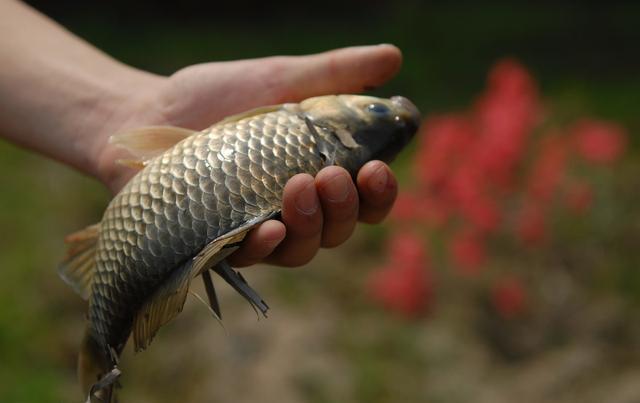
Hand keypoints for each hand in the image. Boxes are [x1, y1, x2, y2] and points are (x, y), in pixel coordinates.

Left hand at [94, 45, 401, 266]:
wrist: (150, 112)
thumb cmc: (218, 97)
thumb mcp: (279, 78)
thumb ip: (333, 74)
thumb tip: (394, 58)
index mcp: (317, 173)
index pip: (364, 198)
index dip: (379, 194)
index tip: (377, 169)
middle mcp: (295, 209)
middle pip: (339, 229)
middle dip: (345, 208)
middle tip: (332, 176)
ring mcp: (259, 228)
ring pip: (303, 249)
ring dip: (312, 225)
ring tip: (301, 186)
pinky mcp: (221, 242)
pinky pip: (251, 257)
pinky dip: (265, 245)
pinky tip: (270, 228)